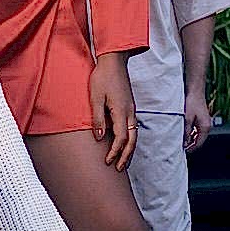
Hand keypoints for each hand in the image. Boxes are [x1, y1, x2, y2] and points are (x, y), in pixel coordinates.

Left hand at [89, 52, 137, 169]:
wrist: (113, 61)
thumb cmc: (102, 77)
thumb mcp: (95, 98)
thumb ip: (97, 119)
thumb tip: (100, 138)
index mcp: (121, 111)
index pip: (121, 138)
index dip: (115, 152)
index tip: (107, 161)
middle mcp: (130, 112)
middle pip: (132, 140)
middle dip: (126, 156)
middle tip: (119, 169)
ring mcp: (131, 109)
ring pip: (134, 135)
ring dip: (129, 150)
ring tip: (123, 161)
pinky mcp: (130, 107)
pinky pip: (133, 128)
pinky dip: (130, 140)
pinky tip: (124, 144)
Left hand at [184, 87, 212, 152]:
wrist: (194, 90)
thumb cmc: (191, 102)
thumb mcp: (186, 118)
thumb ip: (185, 131)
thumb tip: (184, 142)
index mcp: (205, 127)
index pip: (198, 143)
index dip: (190, 149)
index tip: (182, 151)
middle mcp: (206, 125)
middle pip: (197, 139)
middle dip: (189, 144)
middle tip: (179, 147)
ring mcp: (203, 121)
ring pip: (195, 134)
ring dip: (188, 138)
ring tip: (178, 140)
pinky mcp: (199, 118)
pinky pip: (194, 129)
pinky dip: (188, 132)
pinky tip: (180, 132)